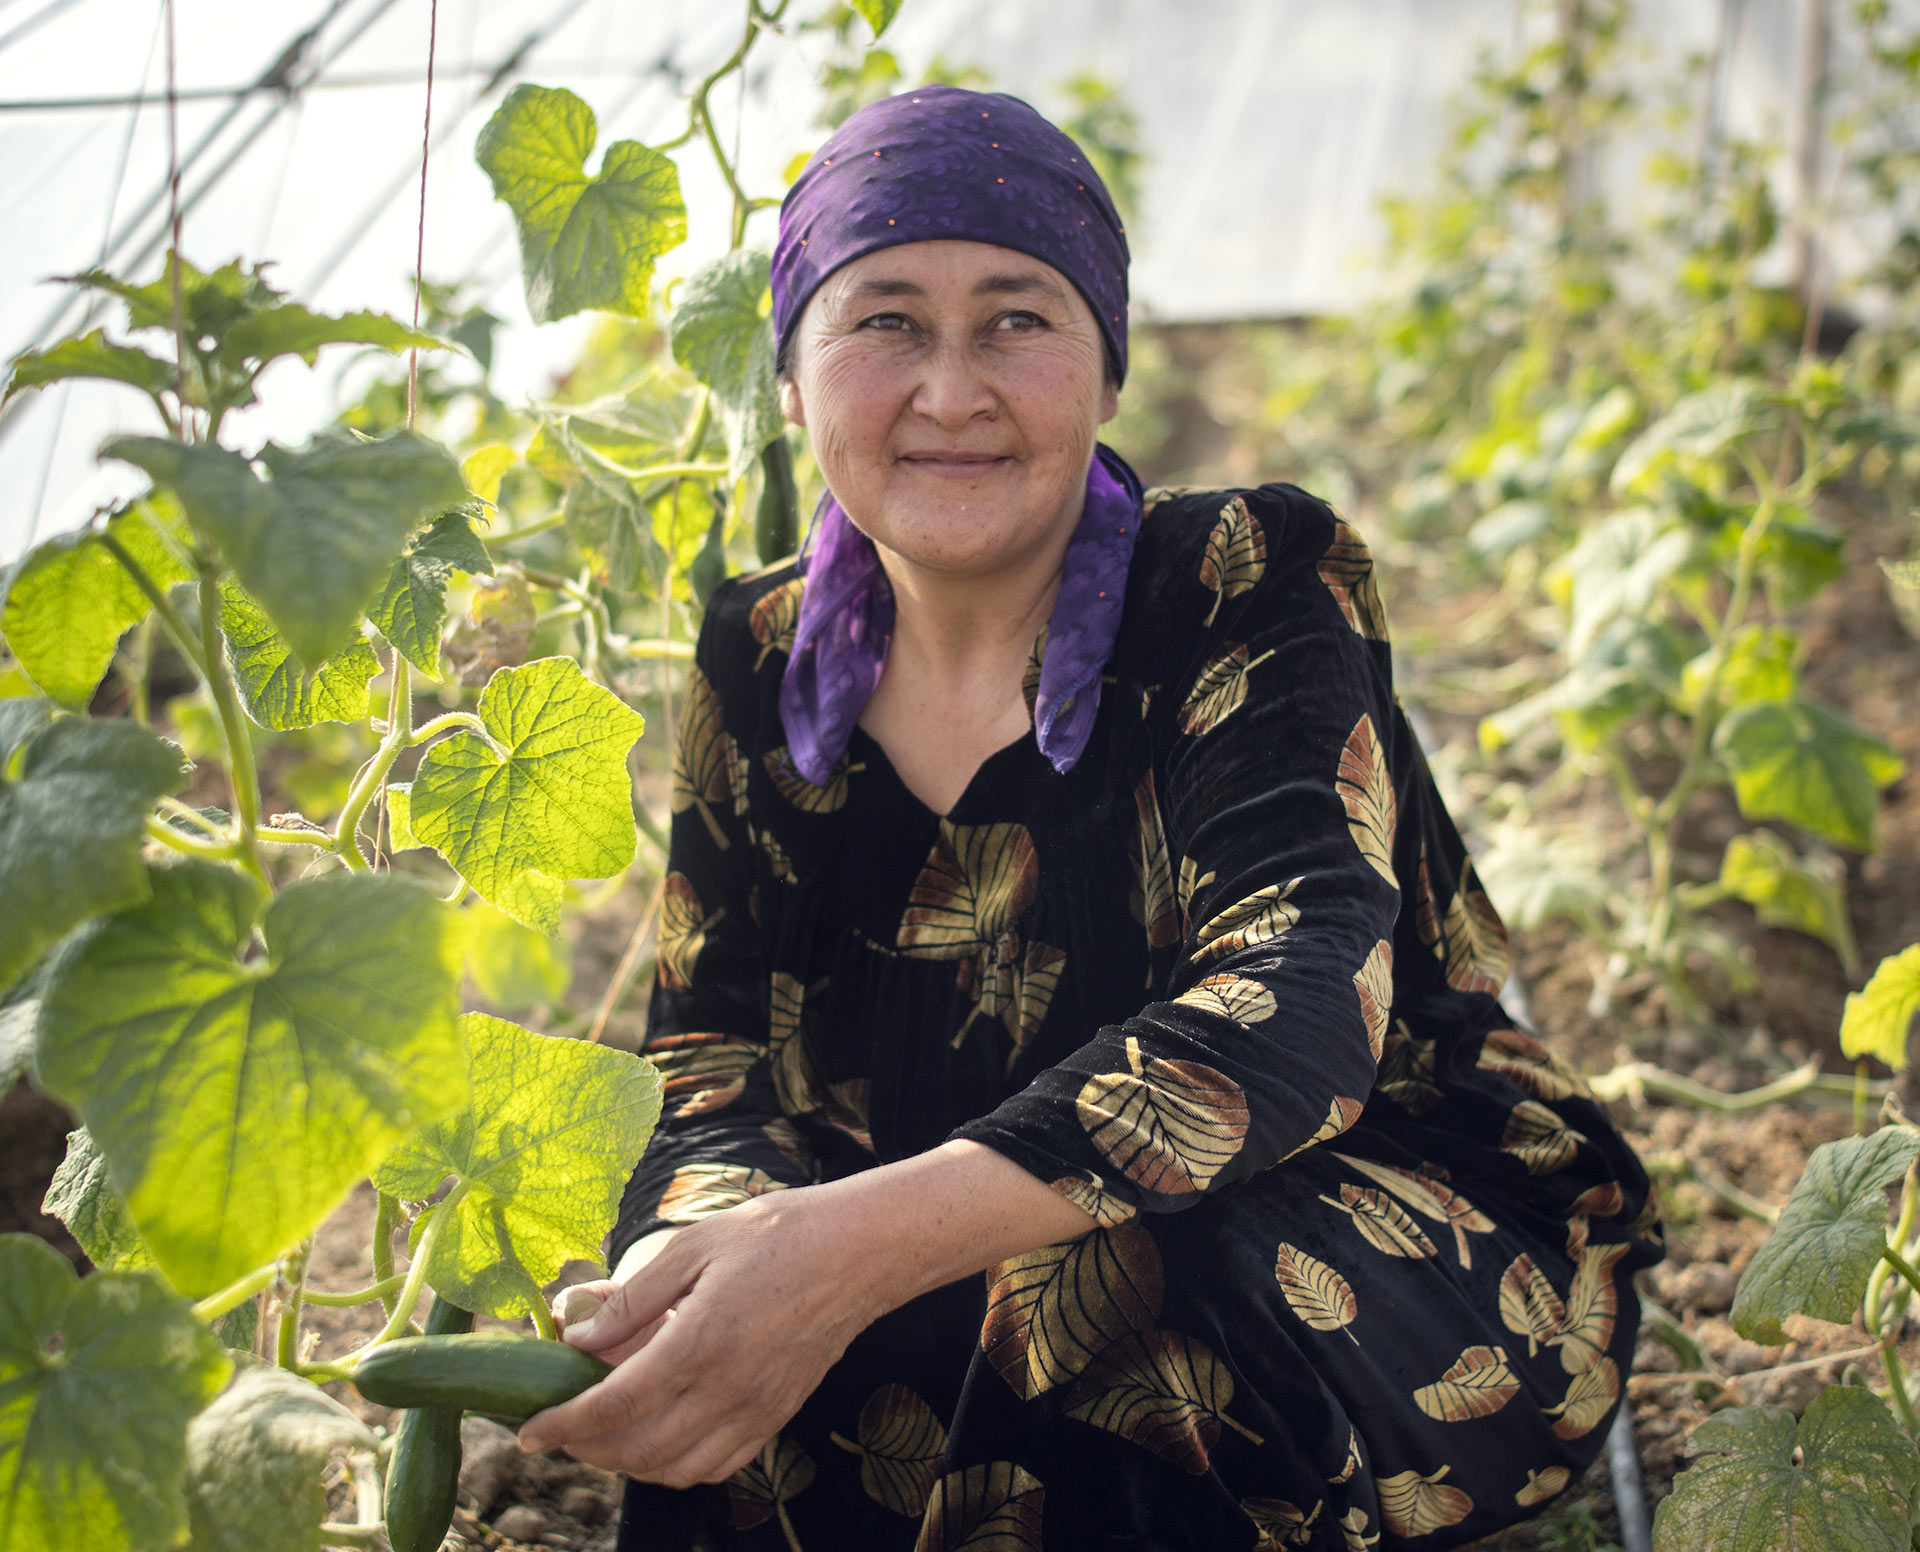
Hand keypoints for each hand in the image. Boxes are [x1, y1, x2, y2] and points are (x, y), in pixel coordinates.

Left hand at [516, 1191, 885, 1486]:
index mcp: (700, 1341)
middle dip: (585, 1447)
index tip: (528, 1430)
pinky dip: (675, 1466)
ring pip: (674, 1470)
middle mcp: (728, 1389)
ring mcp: (756, 1410)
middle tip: (559, 1424)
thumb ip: (633, 1298)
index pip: (613, 1407)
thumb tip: (576, 1337)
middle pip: (635, 1450)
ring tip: (603, 1431)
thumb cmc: (778, 1234)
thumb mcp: (693, 1245)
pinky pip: (716, 1466)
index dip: (562, 1425)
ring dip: (627, 1462)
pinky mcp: (777, 1416)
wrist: (860, 1250)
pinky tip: (659, 1435)